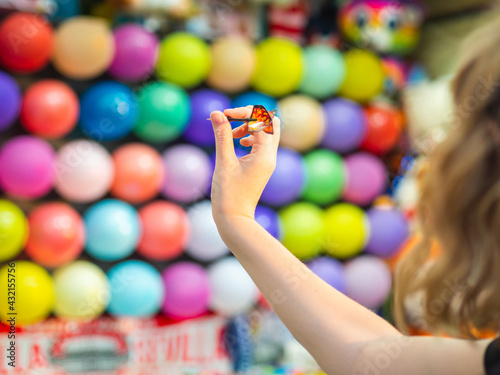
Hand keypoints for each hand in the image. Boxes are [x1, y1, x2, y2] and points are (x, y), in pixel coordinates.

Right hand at [210, 106, 280, 222]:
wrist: (235, 218)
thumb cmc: (228, 194)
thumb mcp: (223, 162)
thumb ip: (222, 135)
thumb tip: (216, 113)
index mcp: (265, 154)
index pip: (261, 120)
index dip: (242, 112)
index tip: (224, 115)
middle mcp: (270, 156)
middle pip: (271, 122)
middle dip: (251, 116)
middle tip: (232, 119)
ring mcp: (267, 161)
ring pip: (267, 132)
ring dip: (250, 126)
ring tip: (232, 134)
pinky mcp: (262, 166)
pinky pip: (262, 143)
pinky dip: (251, 137)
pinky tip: (238, 142)